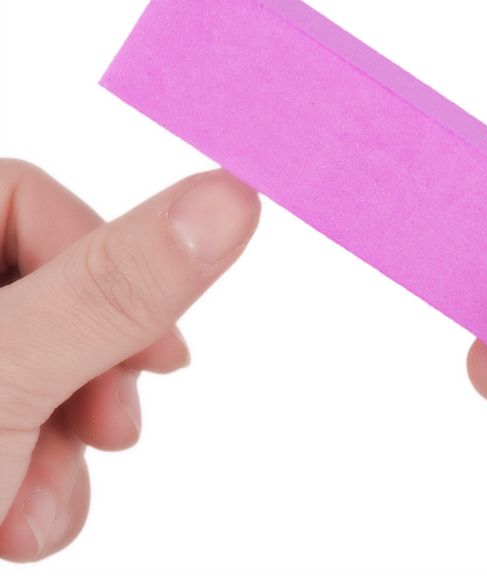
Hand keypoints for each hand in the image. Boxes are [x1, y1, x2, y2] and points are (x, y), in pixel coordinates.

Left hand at [0, 160, 259, 561]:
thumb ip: (116, 285)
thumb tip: (232, 194)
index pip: (19, 197)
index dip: (107, 264)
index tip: (163, 355)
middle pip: (37, 289)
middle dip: (86, 370)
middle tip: (113, 436)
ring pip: (31, 363)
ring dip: (61, 439)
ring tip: (39, 516)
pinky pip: (8, 418)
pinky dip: (30, 471)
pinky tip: (16, 525)